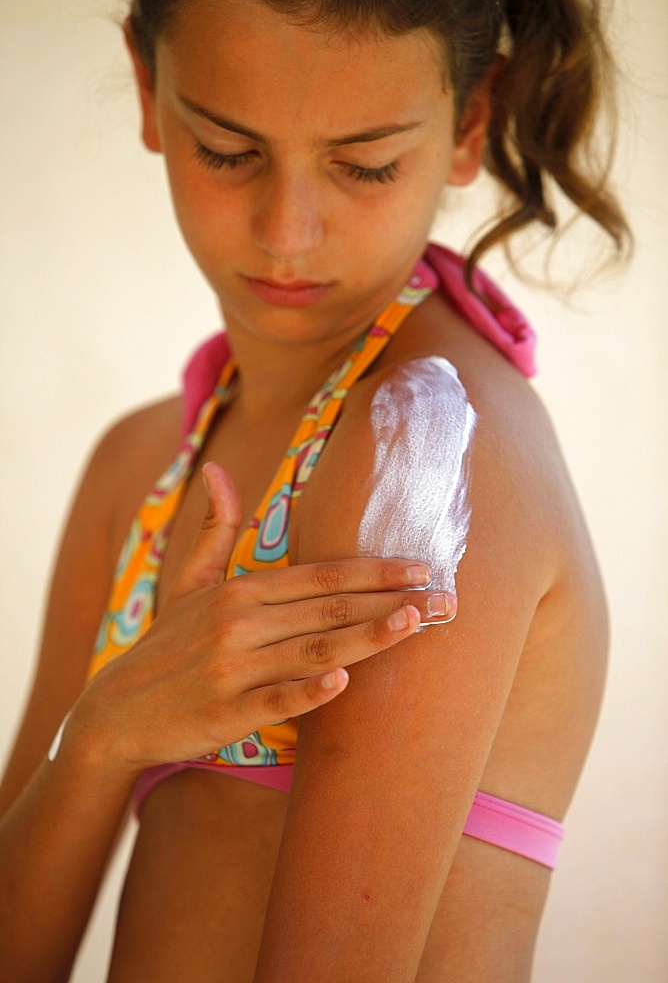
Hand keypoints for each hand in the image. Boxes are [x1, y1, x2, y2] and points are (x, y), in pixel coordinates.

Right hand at [74, 463, 454, 772]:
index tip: (422, 567)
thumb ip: (215, 529)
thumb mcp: (188, 583)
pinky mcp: (223, 712)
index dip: (374, 571)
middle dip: (391, 601)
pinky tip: (343, 680)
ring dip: (367, 636)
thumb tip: (215, 469)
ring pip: (312, 648)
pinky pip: (274, 700)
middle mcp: (237, 624)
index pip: (320, 576)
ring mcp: (231, 668)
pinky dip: (307, 691)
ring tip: (415, 623)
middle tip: (447, 599)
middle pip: (327, 608)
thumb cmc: (166, 645)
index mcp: (238, 592)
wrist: (115, 711)